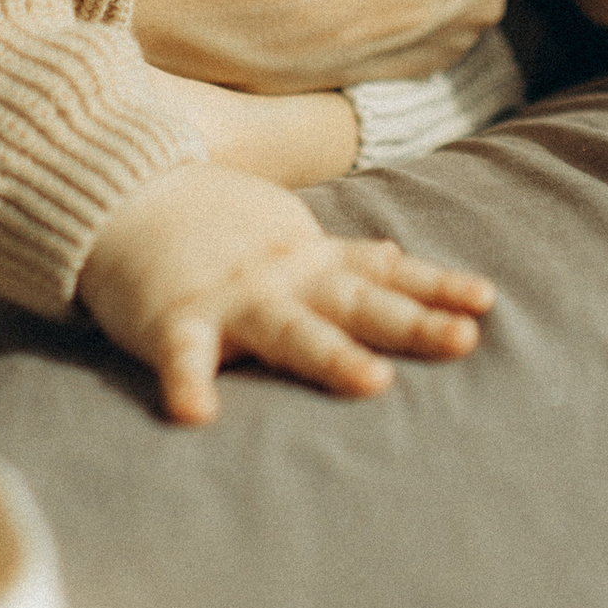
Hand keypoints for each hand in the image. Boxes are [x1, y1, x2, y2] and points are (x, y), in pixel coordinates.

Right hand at [76, 161, 494, 425]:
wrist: (122, 192)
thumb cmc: (214, 224)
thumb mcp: (289, 234)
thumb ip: (343, 257)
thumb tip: (400, 259)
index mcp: (312, 263)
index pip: (385, 275)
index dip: (435, 288)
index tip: (485, 303)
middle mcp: (284, 279)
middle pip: (358, 304)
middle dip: (412, 324)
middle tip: (463, 341)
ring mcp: (231, 298)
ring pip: (290, 330)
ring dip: (332, 356)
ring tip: (373, 383)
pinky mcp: (173, 319)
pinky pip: (183, 357)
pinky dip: (188, 382)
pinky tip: (197, 414)